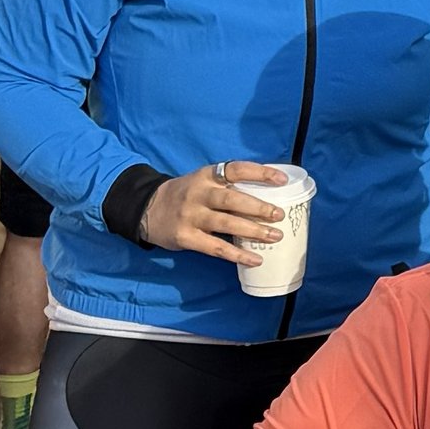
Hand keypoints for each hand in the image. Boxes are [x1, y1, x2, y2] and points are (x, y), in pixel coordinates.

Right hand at [137, 161, 286, 265]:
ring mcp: (190, 216)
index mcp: (207, 176)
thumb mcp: (203, 181)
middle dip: (259, 207)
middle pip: (232, 199)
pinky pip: (215, 247)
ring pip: (226, 223)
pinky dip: (237, 254)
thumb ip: (227, 187)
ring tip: (275, 237)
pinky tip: (255, 259)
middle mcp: (198, 194)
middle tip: (280, 215)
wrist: (146, 208)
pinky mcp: (185, 237)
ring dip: (253, 231)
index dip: (261, 173)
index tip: (283, 180)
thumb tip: (269, 196)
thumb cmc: (186, 195)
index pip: (236, 169)